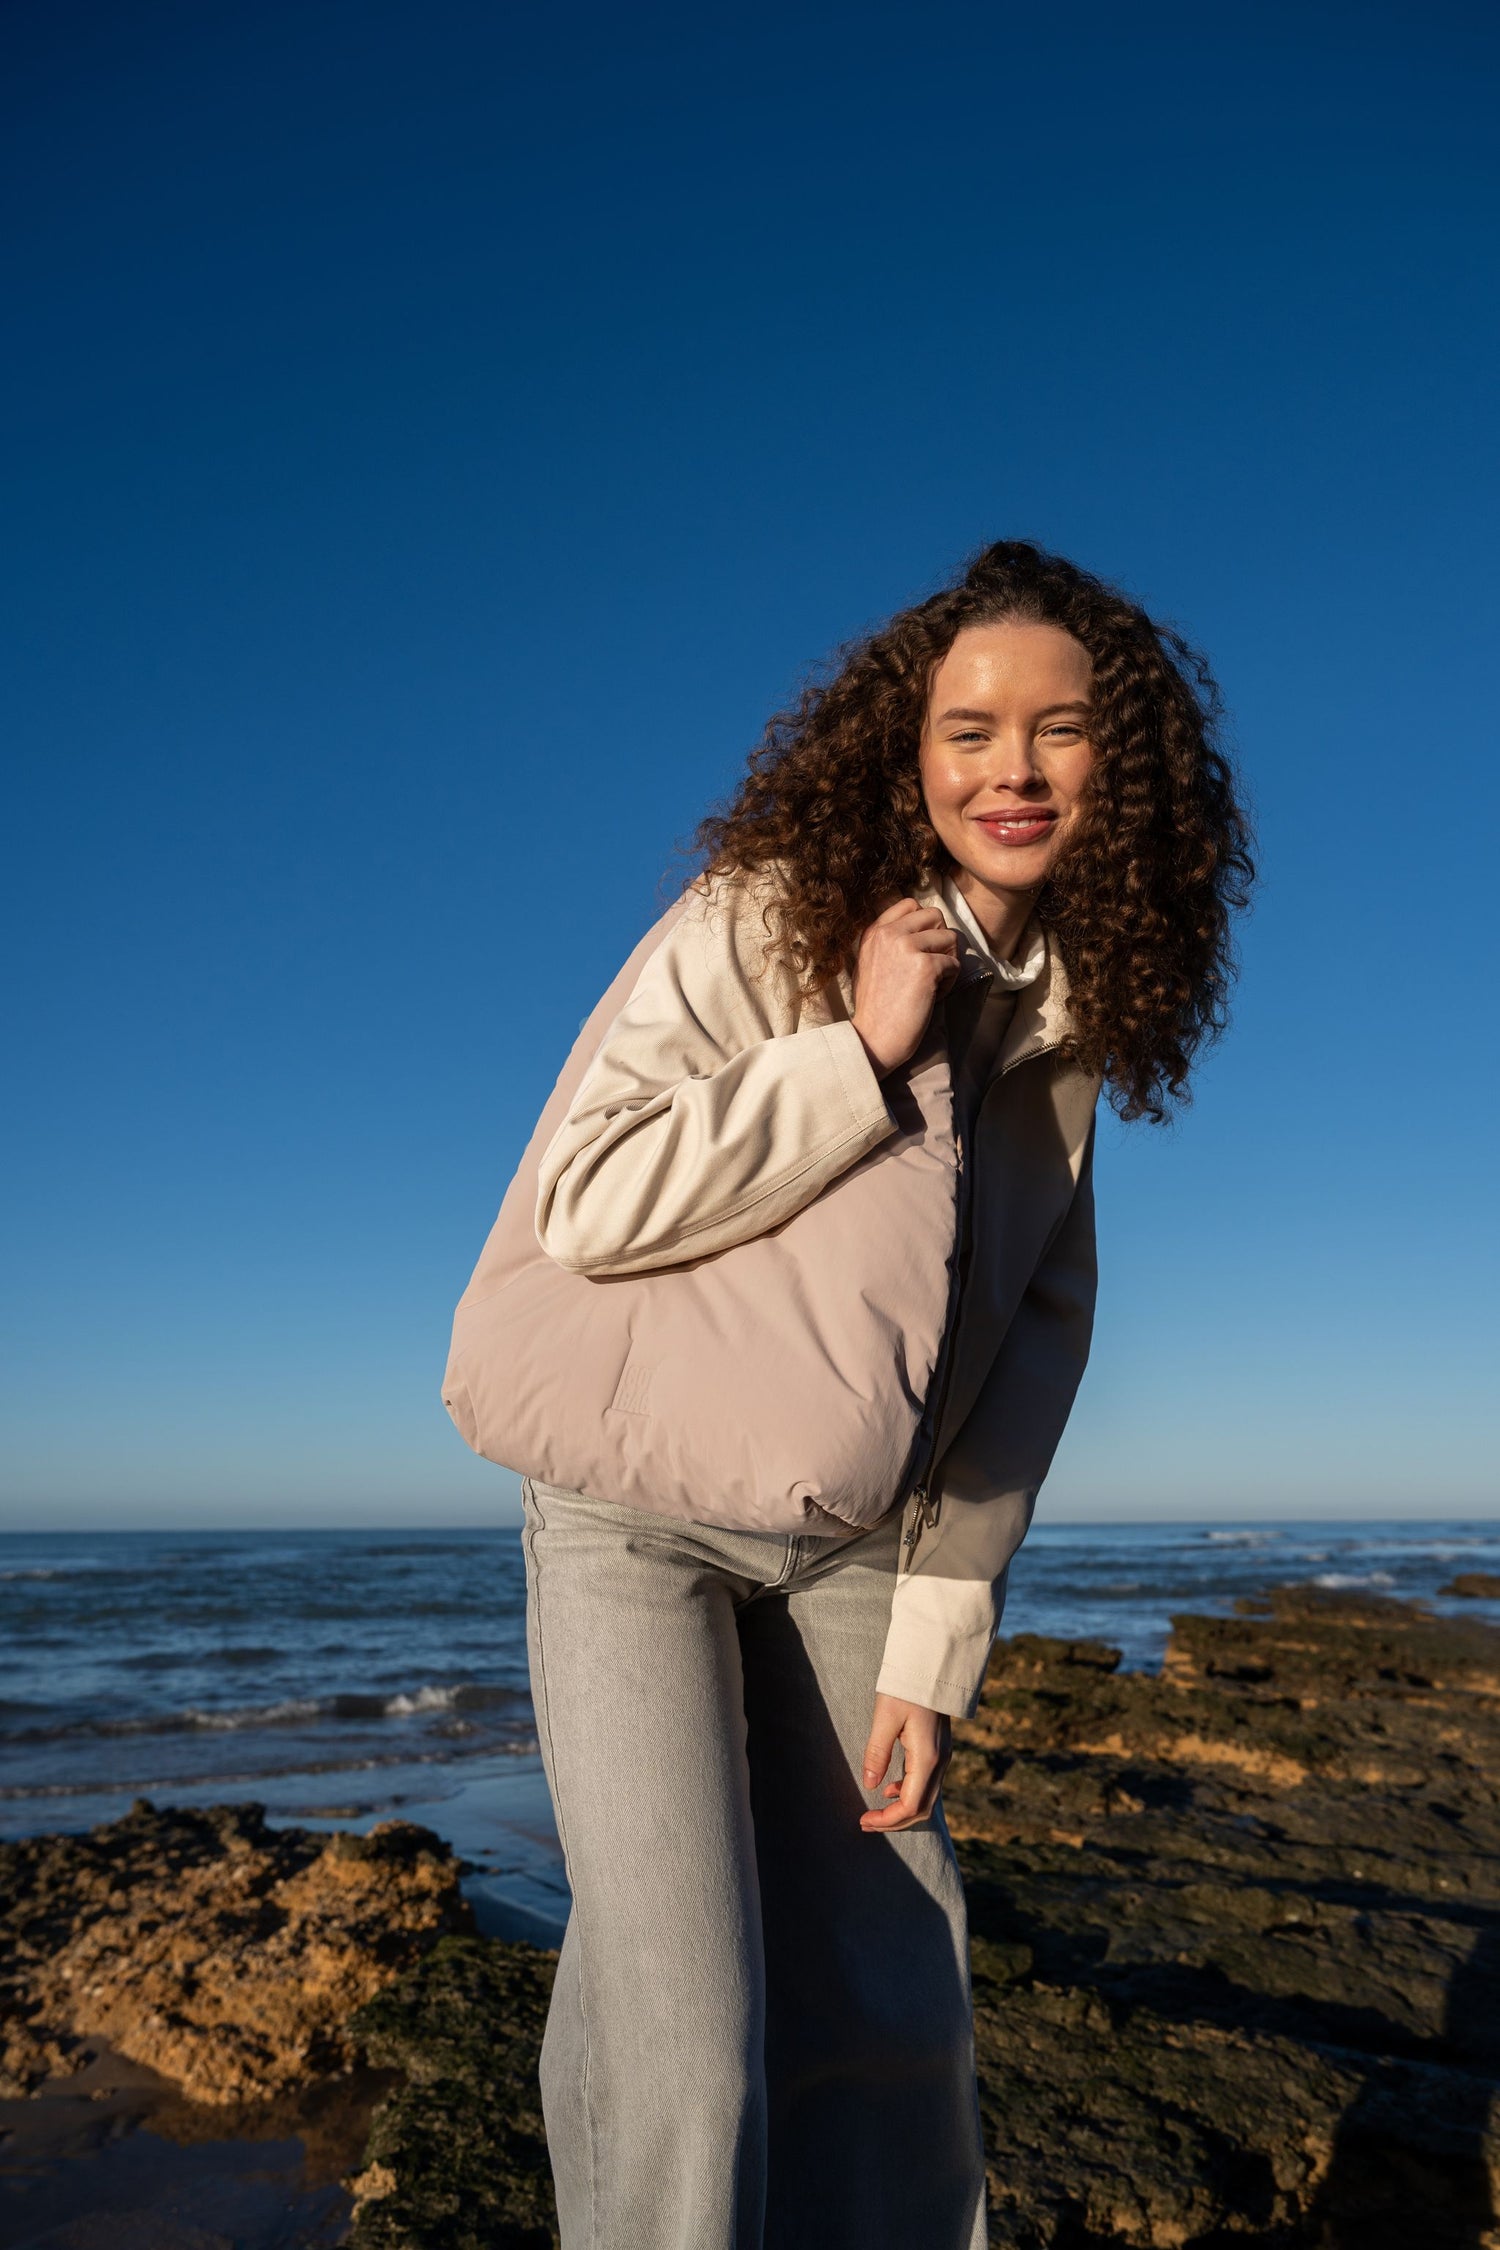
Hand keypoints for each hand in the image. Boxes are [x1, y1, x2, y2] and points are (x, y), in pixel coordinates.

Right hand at [851, 898, 958, 1076]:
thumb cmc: (874, 1008)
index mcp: (874, 932)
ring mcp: (907, 947)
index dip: (925, 925)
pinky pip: (955, 964)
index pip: (910, 904)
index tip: (922, 949)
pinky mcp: (926, 967)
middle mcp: (889, 934)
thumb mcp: (869, 964)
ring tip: (933, 984)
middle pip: (936, 915)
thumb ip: (888, 942)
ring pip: (951, 938)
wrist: (872, 1039)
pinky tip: (933, 997)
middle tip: (933, 967)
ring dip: (948, 962)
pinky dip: (951, 983)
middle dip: (941, 941)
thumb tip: (922, 930)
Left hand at [859, 1692, 951, 1832]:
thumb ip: (877, 1752)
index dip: (887, 1819)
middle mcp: (940, 1762)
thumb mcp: (885, 1716)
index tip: (864, 1820)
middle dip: (894, 1821)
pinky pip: (927, 1783)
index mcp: (928, 1757)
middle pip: (921, 1808)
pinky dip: (909, 1794)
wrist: (931, 1665)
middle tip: (866, 1823)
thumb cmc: (906, 1687)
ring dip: (901, 1810)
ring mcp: (943, 1756)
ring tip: (874, 1811)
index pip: (911, 1805)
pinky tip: (890, 1789)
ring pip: (926, 1798)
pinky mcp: (939, 1750)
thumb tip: (869, 1785)